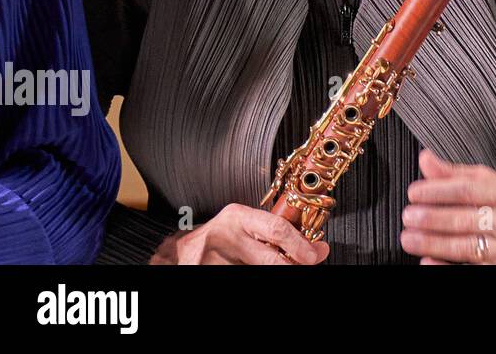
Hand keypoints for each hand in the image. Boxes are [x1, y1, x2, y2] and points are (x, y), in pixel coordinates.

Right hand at [150, 203, 330, 265]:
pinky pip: (242, 278)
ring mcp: (214, 262)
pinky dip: (252, 275)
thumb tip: (309, 244)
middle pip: (269, 260)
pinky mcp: (205, 275)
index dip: (301, 245)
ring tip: (282, 265)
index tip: (317, 253)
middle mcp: (226, 238)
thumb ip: (269, 230)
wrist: (178, 252)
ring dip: (274, 271)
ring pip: (257, 272)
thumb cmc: (218, 235)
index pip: (276, 229)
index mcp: (237, 217)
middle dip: (293, 265)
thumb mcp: (242, 223)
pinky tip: (253, 269)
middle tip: (308, 264)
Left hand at [400, 149, 495, 264]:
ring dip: (434, 243)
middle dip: (433, 218)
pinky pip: (473, 270)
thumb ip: (457, 174)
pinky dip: (447, 268)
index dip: (439, 191)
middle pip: (466, 219)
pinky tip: (428, 263)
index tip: (416, 192)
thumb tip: (426, 158)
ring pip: (468, 246)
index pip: (470, 190)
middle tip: (409, 216)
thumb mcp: (494, 183)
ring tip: (410, 238)